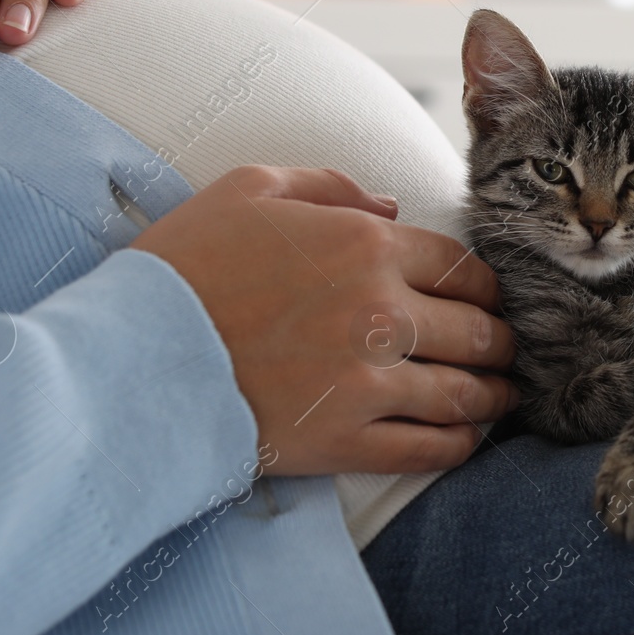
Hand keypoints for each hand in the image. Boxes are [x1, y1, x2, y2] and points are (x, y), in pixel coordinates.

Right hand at [132, 166, 518, 476]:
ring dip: (493, 396)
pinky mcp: (347, 440)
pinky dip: (458, 446)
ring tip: (500, 398)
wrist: (130, 356)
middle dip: (499, 341)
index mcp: (366, 244)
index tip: (486, 300)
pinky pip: (428, 448)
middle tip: (503, 349)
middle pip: (478, 331)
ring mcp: (369, 381)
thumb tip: (390, 207)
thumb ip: (330, 186)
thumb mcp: (250, 189)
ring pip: (465, 393)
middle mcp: (382, 312)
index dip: (484, 287)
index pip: (462, 268)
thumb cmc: (184, 266)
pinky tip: (464, 440)